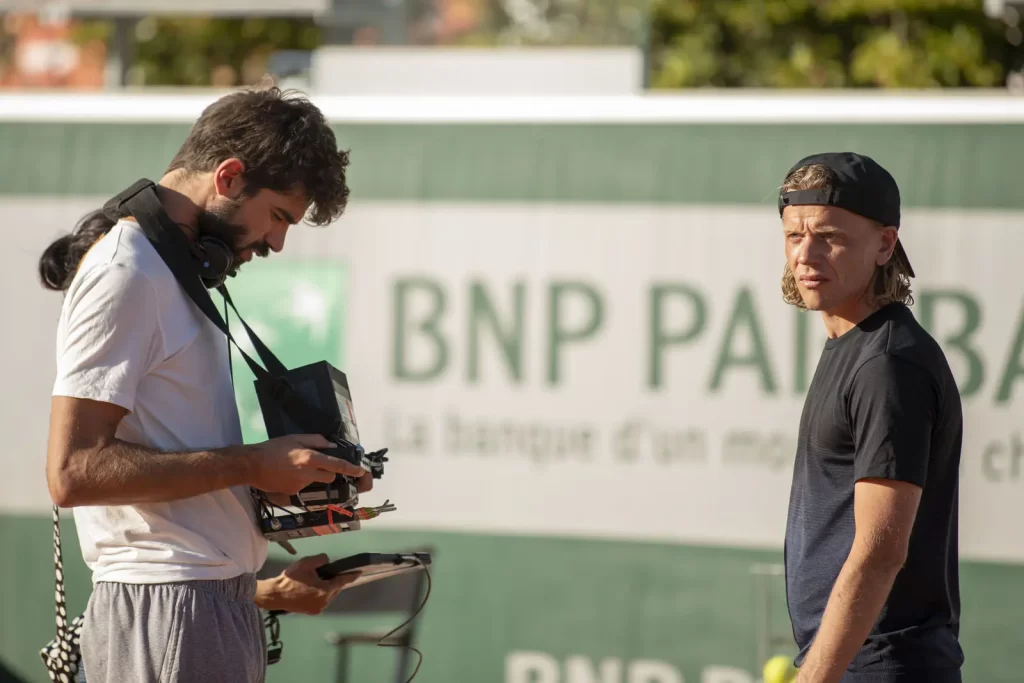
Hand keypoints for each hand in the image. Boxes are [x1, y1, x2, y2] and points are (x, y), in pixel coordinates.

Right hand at [246, 434, 365, 494]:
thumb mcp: (295, 438)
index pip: (337, 465)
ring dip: (313, 476)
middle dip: (329, 473)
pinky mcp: (293, 492)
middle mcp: (308, 473)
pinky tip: (288, 474)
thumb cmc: (273, 449)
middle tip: (318, 464)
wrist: (252, 465)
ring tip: (296, 468)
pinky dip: (300, 481)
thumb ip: (316, 441)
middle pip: (330, 478)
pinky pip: (303, 487)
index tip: (360, 471)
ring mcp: (300, 485)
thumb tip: (331, 445)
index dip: (351, 469)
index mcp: (310, 458)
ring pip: (316, 482)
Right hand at [257, 554, 360, 614]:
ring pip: (328, 596)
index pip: (341, 582)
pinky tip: (313, 587)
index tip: (359, 572)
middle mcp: (323, 602)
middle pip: (335, 590)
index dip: (351, 576)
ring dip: (326, 588)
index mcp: (324, 591)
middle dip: (334, 581)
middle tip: (329, 573)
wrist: (274, 594)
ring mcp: (317, 609)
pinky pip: (321, 601)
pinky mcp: (311, 611)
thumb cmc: (290, 579)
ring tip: (319, 580)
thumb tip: (326, 561)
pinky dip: (320, 594)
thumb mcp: (306, 563)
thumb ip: (321, 559)